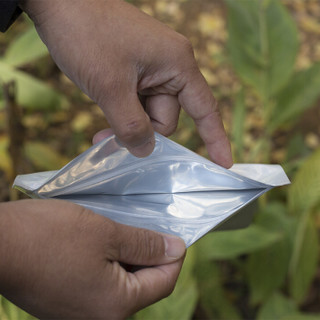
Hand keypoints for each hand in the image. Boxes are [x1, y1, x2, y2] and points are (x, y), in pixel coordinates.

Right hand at [0, 199, 184, 318]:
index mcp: (115, 306)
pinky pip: (102, 280)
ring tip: (127, 228)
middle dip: (150, 253)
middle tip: (149, 224)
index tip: (175, 232)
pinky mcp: (68, 301)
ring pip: (121, 280)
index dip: (174, 256)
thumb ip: (145, 244)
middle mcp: (101, 317)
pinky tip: (105, 239)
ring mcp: (82, 311)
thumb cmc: (50, 236)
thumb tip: (176, 249)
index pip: (163, 282)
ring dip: (128, 254)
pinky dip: (110, 260)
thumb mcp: (106, 233)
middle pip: (143, 283)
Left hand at [20, 0, 232, 167]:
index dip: (216, 138)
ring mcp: (151, 69)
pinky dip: (123, 114)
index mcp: (177, 63)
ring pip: (148, 114)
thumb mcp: (110, 86)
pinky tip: (105, 113)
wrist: (58, 3)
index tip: (224, 163)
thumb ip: (130, 125)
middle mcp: (169, 66)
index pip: (205, 108)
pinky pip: (136, 103)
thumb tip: (145, 151)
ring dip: (127, 124)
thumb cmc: (87, 34)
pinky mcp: (134, 71)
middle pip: (166, 117)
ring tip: (101, 127)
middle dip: (142, 131)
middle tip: (110, 137)